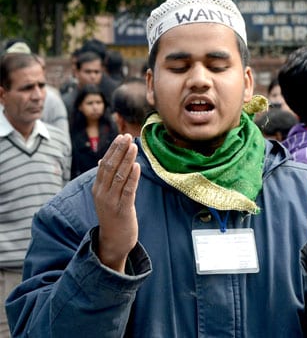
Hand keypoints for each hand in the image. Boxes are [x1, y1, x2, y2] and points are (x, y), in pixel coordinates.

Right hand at [92, 134, 140, 272]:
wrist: (113, 242)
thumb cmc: (113, 216)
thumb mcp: (106, 196)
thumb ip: (106, 179)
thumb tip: (103, 160)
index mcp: (98, 188)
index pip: (105, 164)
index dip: (113, 149)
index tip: (122, 136)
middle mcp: (102, 193)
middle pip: (110, 167)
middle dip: (119, 150)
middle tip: (128, 136)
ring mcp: (111, 202)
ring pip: (119, 176)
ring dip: (127, 160)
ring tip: (134, 147)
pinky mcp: (122, 210)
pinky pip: (128, 190)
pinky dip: (132, 177)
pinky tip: (137, 166)